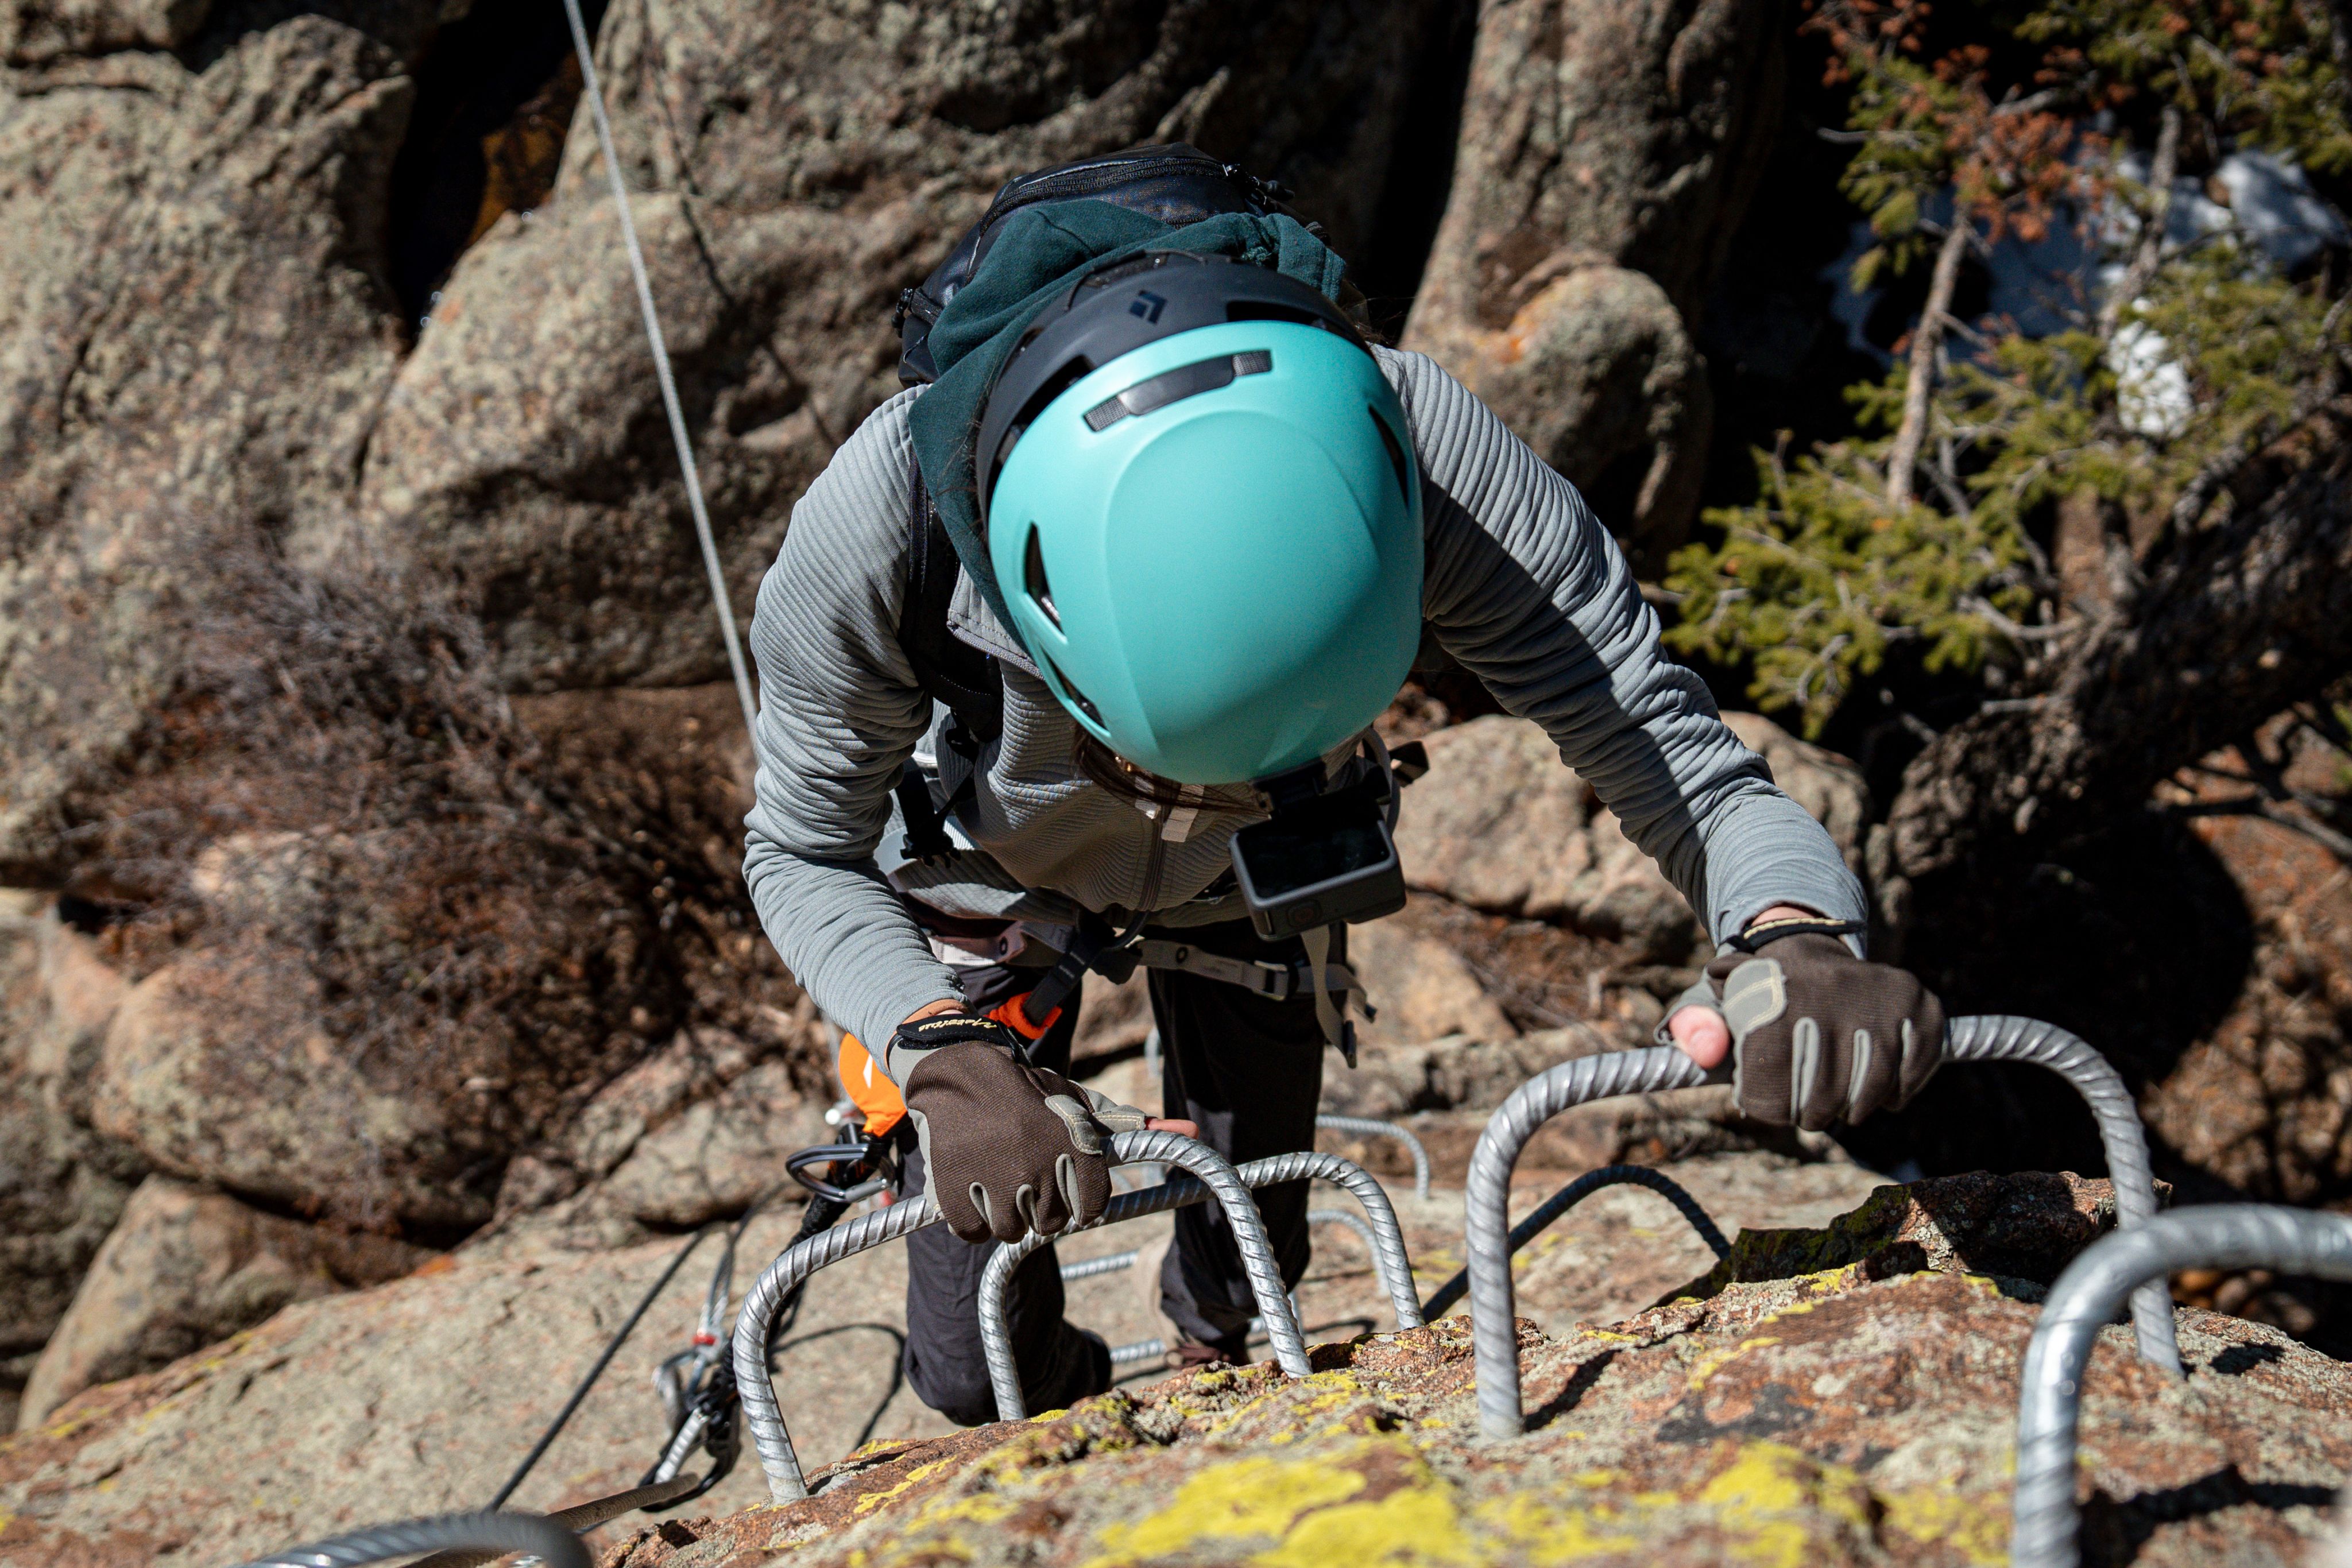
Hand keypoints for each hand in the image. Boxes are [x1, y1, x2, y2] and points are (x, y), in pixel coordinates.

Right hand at [897, 1012, 1171, 1241]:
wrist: (959, 1070)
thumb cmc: (1028, 1094)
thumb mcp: (1081, 1105)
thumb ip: (1132, 1125)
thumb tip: (1190, 1131)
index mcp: (1074, 1142)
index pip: (1091, 1208)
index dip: (1077, 1201)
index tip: (1062, 1185)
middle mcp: (1038, 1161)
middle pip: (1052, 1223)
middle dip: (1040, 1204)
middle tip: (1024, 1174)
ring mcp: (993, 1175)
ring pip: (1012, 1231)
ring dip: (1004, 1212)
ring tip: (996, 1175)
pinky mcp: (953, 1186)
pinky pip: (973, 1231)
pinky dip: (971, 1217)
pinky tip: (972, 1184)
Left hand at [1662, 914, 1942, 1128]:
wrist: (1806, 945)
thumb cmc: (1758, 993)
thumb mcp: (1718, 1004)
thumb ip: (1698, 1027)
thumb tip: (1705, 1052)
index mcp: (1775, 992)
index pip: (1773, 1084)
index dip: (1771, 1106)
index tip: (1771, 1105)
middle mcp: (1829, 989)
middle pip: (1825, 1095)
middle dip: (1814, 1114)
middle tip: (1811, 1114)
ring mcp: (1878, 993)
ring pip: (1874, 1087)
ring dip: (1858, 1108)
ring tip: (1845, 1108)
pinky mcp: (1916, 999)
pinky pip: (1917, 1066)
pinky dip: (1902, 1089)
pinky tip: (1886, 1094)